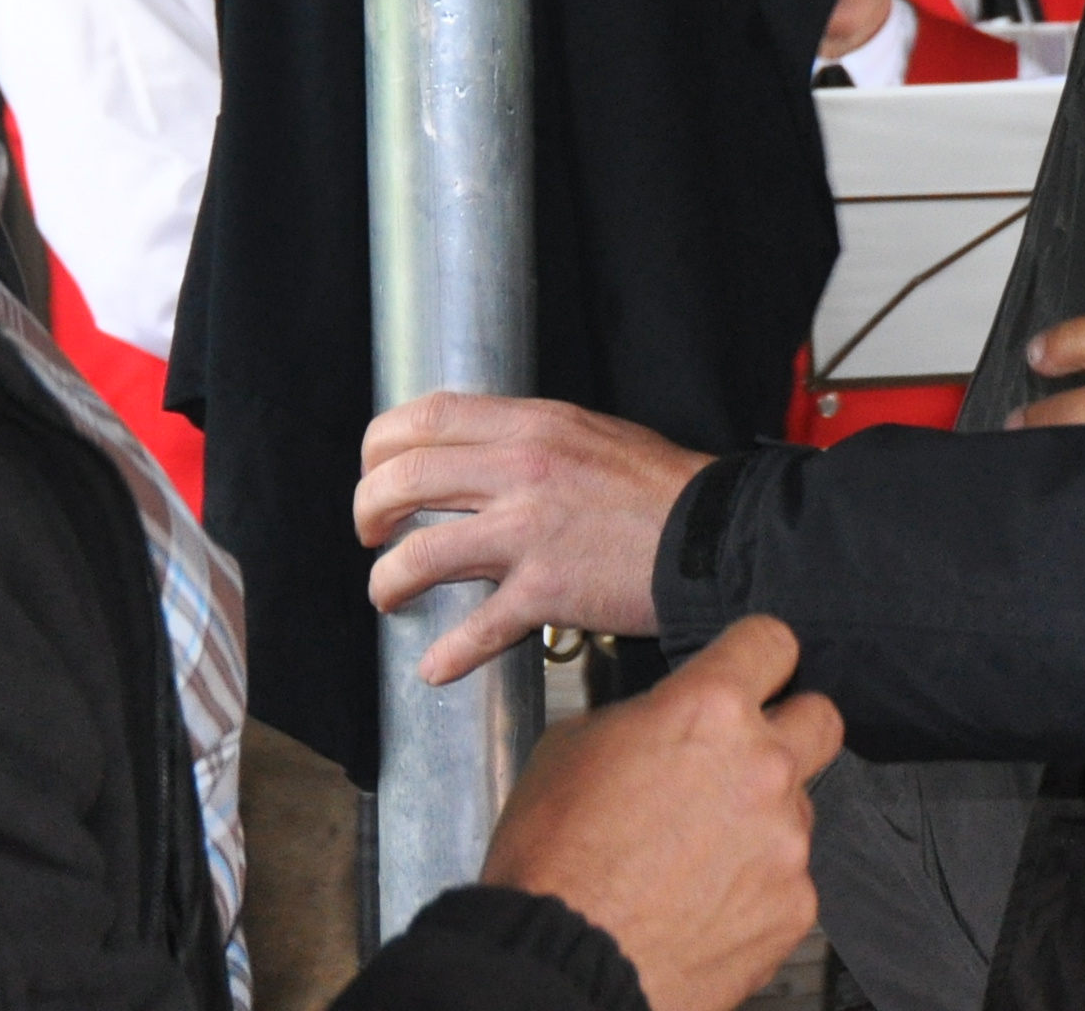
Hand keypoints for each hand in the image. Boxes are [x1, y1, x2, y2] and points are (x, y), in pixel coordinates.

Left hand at [355, 393, 709, 681]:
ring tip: (389, 594)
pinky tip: (436, 667)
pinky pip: (476, 627)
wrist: (715, 535)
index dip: (382, 446)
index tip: (377, 471)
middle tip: (372, 533)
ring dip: (388, 581)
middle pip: (404, 480)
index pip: (426, 417)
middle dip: (369, 512)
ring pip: (420, 554)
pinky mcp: (547, 591)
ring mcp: (530, 531)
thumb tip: (477, 455)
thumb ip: (529, 438)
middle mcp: (521, 468)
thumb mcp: (590, 433)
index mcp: (532, 423)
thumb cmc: (660, 488)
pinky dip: (447, 654)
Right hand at [483, 618, 843, 1010]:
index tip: (751, 670)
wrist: (559, 960)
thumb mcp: (571, 746)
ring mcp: (786, 840)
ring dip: (761, 819)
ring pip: (798, 808)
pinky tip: (705, 901)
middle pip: (821, 718)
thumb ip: (642, 717)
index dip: (756, 655)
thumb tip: (662, 723)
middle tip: (745, 756)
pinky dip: (756, 886)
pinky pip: (789, 880)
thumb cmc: (552, 861)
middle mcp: (762, 767)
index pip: (772, 642)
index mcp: (708, 711)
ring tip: (697, 854)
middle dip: (789, 729)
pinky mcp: (793, 907)